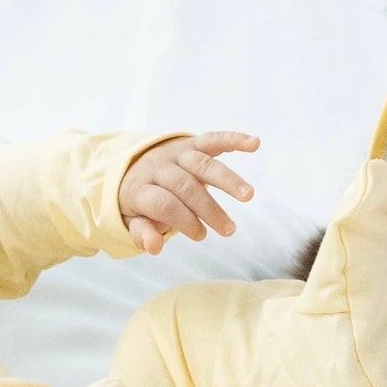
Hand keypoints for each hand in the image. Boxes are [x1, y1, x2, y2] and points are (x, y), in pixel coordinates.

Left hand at [118, 131, 259, 254]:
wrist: (132, 167)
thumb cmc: (140, 203)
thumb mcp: (132, 221)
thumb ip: (142, 234)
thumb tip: (154, 247)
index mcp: (141, 189)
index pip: (163, 204)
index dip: (183, 220)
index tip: (200, 235)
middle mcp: (158, 168)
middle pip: (185, 185)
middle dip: (208, 208)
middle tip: (228, 229)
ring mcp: (176, 154)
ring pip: (202, 163)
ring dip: (227, 179)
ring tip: (248, 195)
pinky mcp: (191, 144)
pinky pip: (212, 140)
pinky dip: (234, 139)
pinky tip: (254, 144)